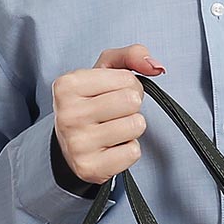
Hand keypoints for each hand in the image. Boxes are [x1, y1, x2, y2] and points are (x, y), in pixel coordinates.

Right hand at [51, 45, 166, 187]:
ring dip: (131, 128)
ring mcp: (77, 143)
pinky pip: (133, 152)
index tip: (110, 94)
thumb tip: (155, 66)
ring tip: (112, 130)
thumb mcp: (105, 71)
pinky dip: (128, 150)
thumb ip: (131, 56)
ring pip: (136, 126)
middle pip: (132, 102)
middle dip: (131, 107)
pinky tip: (112, 147)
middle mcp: (68, 114)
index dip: (128, 86)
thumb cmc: (91, 103)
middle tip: (114, 113)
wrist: (69, 145)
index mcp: (68, 85)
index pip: (127, 79)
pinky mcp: (90, 167)